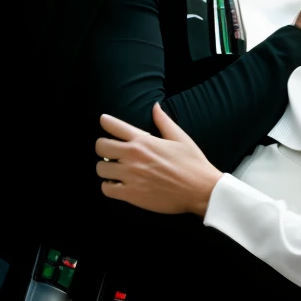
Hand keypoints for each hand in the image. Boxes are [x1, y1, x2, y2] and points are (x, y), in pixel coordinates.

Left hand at [95, 104, 221, 214]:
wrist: (200, 190)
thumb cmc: (193, 163)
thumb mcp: (180, 137)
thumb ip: (163, 121)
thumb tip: (155, 106)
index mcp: (144, 140)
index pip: (113, 125)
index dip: (106, 122)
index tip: (105, 122)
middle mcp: (133, 155)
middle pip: (100, 146)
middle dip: (103, 148)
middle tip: (111, 153)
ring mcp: (131, 175)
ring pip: (100, 168)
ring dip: (106, 169)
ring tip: (114, 171)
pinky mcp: (131, 194)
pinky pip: (106, 189)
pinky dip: (109, 187)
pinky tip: (117, 185)